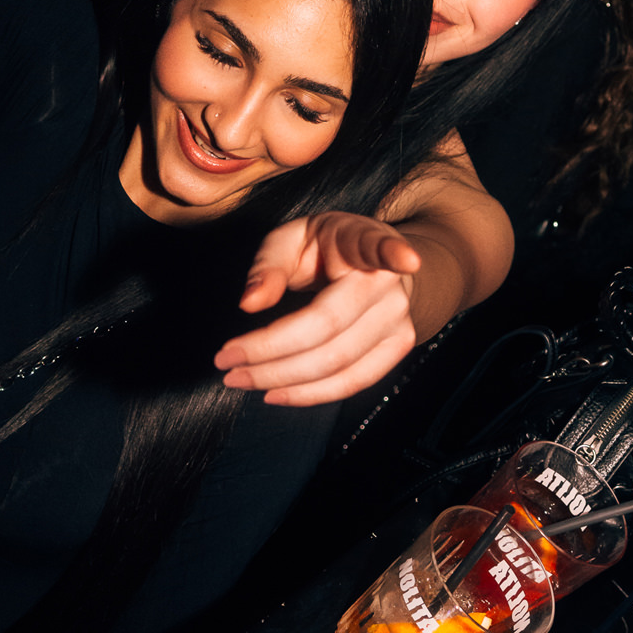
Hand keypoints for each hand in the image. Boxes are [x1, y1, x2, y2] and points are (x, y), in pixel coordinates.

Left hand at [214, 213, 421, 407]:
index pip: (379, 247)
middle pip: (329, 327)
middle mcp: (389, 284)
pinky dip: (311, 393)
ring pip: (339, 364)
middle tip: (225, 361)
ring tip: (240, 379)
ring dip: (284, 379)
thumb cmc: (325, 248)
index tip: (406, 259)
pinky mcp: (397, 348)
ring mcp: (399, 319)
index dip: (392, 253)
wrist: (371, 265)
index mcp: (364, 241)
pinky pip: (353, 381)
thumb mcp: (291, 239)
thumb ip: (268, 265)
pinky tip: (277, 392)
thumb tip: (250, 303)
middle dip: (271, 351)